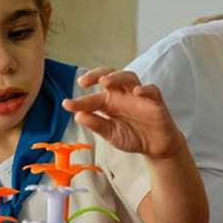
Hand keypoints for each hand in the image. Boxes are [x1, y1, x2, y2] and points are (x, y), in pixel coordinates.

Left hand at [62, 68, 182, 158]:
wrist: (155, 147)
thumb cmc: (133, 136)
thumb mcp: (111, 134)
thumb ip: (96, 125)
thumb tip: (78, 116)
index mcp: (109, 103)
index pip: (92, 98)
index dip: (79, 102)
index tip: (67, 105)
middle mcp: (122, 95)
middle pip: (109, 76)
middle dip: (95, 75)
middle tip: (83, 82)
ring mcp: (138, 96)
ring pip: (128, 77)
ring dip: (117, 77)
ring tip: (105, 81)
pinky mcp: (155, 101)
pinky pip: (151, 90)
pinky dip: (144, 89)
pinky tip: (136, 92)